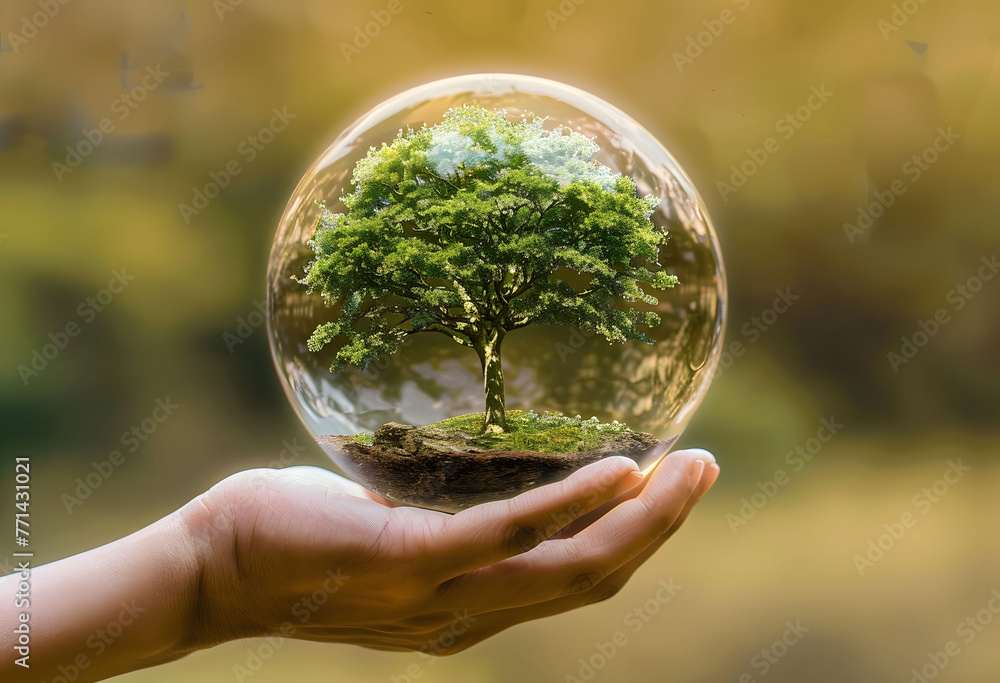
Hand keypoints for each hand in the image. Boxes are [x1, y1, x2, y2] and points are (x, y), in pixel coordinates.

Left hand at [186, 448, 719, 654]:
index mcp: (466, 610)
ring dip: (642, 521)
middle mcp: (466, 618)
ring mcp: (440, 598)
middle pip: (591, 585)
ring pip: (569, 571)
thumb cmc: (297, 538)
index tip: (671, 489)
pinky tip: (617, 467)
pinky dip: (572, 506)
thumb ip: (441, 522)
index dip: (633, 545)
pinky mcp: (408, 564)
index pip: (570, 587)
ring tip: (690, 467)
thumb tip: (479, 470)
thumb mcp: (388, 535)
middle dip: (660, 530)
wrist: (212, 568)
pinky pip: (507, 536)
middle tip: (707, 470)